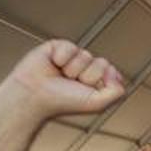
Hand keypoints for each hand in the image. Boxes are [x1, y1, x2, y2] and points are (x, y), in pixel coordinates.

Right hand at [0, 40, 125, 119]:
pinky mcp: (58, 47)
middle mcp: (85, 69)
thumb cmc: (62, 102)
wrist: (34, 96)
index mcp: (95, 82)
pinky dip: (62, 58)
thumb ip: (117, 91)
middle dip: (88, 76)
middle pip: (102, 63)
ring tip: (60, 76)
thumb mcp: (97, 103)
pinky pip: (71, 47)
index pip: (111, 72)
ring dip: (73, 69)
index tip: (86, 91)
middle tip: (71, 84)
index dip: (101, 82)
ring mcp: (72, 58)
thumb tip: (116, 73)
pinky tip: (53, 65)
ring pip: (86, 55)